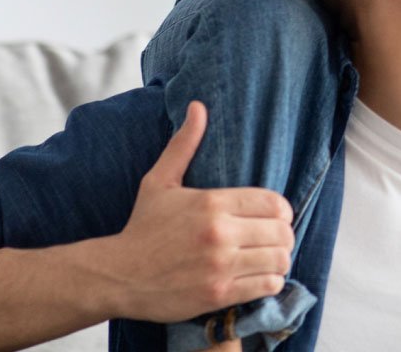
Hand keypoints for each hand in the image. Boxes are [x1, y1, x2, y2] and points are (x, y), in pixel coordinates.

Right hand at [102, 100, 294, 322]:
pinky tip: (261, 276)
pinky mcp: (218, 294)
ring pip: (278, 259)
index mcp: (212, 202)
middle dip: (284, 234)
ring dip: (280, 258)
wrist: (116, 275)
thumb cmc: (142, 226)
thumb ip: (184, 144)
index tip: (275, 216)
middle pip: (281, 231)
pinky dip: (270, 282)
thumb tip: (198, 106)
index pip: (274, 203)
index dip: (282, 210)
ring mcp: (220, 266)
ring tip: (270, 257)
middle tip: (274, 238)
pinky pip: (266, 286)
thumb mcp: (160, 180)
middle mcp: (220, 234)